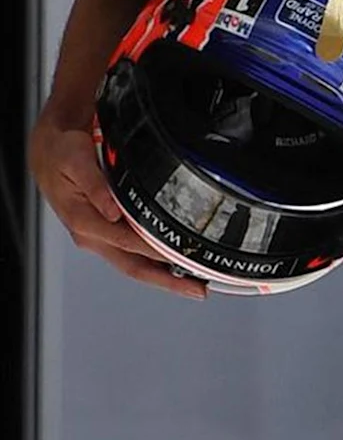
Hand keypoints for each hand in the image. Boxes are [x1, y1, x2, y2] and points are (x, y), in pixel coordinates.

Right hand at [28, 115, 204, 298]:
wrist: (48, 150)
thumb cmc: (60, 154)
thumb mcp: (76, 161)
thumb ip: (96, 186)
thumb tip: (112, 211)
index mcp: (84, 221)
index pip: (128, 244)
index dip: (158, 253)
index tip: (183, 259)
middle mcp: (91, 234)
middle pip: (134, 266)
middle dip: (167, 281)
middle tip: (197, 289)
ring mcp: (99, 235)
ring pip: (135, 264)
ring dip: (165, 276)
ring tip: (193, 282)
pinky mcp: (105, 231)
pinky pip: (133, 253)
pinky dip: (155, 262)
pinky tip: (174, 264)